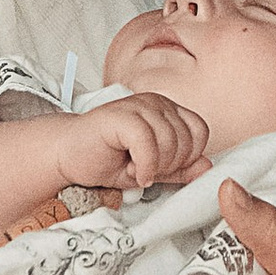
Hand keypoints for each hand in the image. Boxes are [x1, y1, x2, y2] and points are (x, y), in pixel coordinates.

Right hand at [59, 91, 209, 196]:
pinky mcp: (121, 115)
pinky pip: (148, 142)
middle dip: (169, 166)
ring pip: (169, 141)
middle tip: (145, 171)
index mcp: (166, 109)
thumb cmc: (106, 160)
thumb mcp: (151, 170)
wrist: (68, 155)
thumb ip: (180, 169)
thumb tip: (208, 168)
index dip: (187, 158)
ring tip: (135, 168)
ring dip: (154, 167)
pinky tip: (134, 172)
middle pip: (186, 140)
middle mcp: (155, 102)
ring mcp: (138, 105)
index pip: (199, 131)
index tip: (164, 169)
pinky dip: (145, 165)